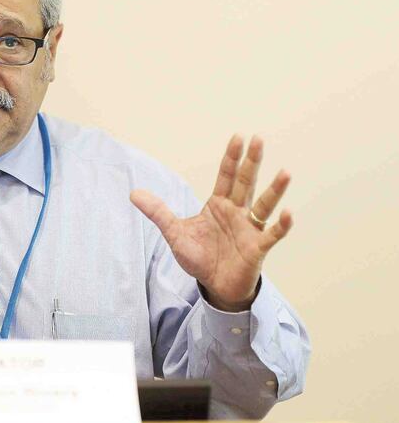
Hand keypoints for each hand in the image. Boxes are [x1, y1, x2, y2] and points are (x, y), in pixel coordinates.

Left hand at [130, 135, 292, 310]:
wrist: (213, 286)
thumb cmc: (199, 257)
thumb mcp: (174, 233)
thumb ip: (158, 212)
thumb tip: (134, 193)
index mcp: (218, 205)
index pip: (226, 176)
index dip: (231, 158)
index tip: (238, 137)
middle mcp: (237, 212)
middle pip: (246, 182)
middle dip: (251, 162)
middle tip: (258, 139)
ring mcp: (250, 228)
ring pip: (264, 205)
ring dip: (275, 189)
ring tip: (285, 172)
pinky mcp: (258, 247)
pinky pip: (273, 234)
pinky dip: (282, 225)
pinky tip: (289, 213)